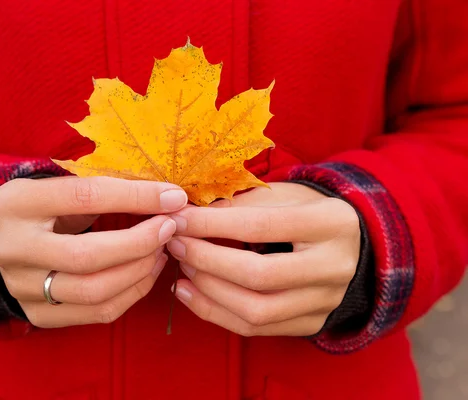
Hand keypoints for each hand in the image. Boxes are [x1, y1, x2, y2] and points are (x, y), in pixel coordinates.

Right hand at [0, 176, 187, 327]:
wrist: (1, 242)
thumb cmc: (44, 207)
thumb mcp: (60, 186)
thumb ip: (105, 191)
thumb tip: (168, 198)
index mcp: (18, 203)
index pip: (86, 197)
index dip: (136, 197)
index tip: (172, 197)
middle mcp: (13, 248)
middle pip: (88, 255)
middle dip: (140, 242)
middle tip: (169, 228)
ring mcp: (22, 287)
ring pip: (94, 291)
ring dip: (140, 270)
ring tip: (161, 250)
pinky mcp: (37, 314)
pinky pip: (97, 313)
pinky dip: (132, 293)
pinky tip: (147, 272)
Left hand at [166, 182, 359, 336]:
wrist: (350, 243)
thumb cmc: (306, 211)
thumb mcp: (281, 195)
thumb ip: (238, 205)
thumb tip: (187, 217)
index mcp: (330, 223)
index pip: (260, 226)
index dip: (212, 224)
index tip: (178, 220)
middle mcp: (334, 267)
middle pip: (258, 274)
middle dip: (206, 260)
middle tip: (175, 244)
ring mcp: (326, 301)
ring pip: (256, 311)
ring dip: (207, 291)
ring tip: (181, 269)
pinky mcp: (312, 323)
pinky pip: (256, 329)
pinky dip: (216, 313)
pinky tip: (190, 293)